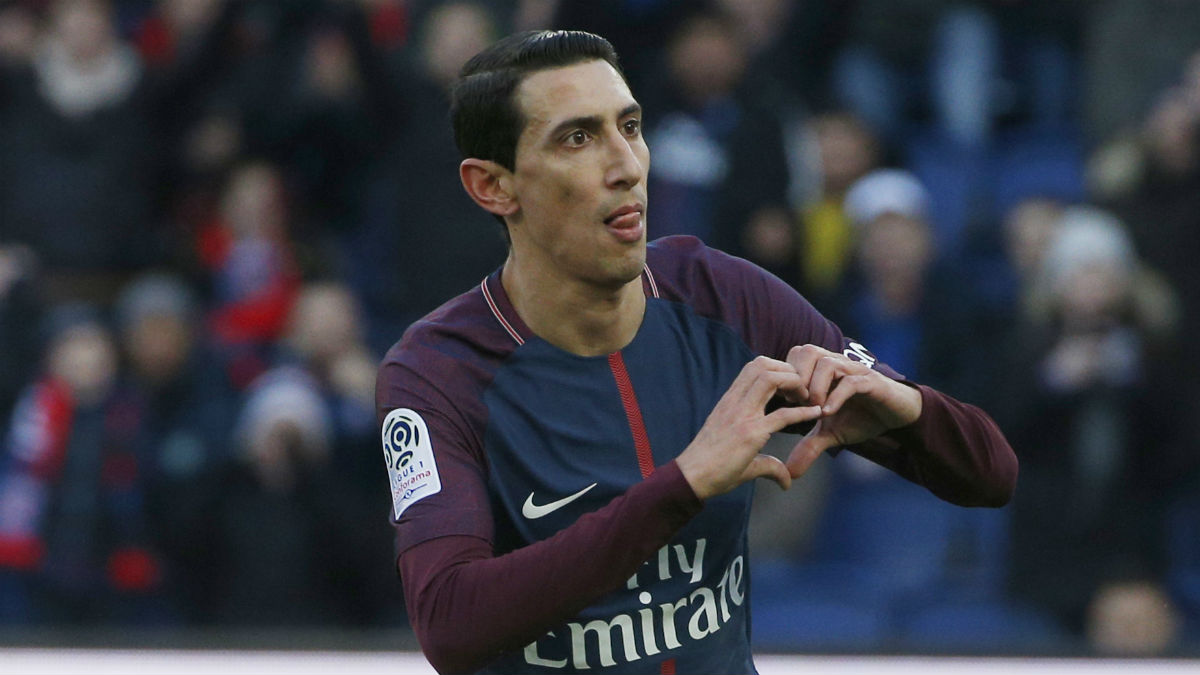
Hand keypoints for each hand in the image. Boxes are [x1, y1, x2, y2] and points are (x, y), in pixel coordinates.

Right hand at [676, 356, 822, 499]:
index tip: (791, 386)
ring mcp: (742, 416)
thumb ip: (767, 462)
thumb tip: (786, 481)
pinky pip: (782, 415)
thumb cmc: (710, 465)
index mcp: (730, 401)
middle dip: (787, 369)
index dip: (777, 368)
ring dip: (793, 383)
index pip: (753, 367)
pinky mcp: (750, 434)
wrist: (691, 477)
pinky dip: (803, 412)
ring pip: (770, 378)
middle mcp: (735, 402)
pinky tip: (816, 413)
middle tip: (802, 388)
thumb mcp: (740, 453)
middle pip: (762, 364)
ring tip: (806, 397)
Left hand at [783, 344, 921, 477]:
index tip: (783, 400)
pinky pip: (851, 382)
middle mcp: (838, 365)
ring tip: (814, 410)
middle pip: (807, 351)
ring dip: (815, 387)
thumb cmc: (862, 417)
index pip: (795, 355)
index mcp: (824, 370)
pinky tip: (828, 414)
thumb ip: (809, 446)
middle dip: (797, 378)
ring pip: (827, 362)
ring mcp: (855, 372)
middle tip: (797, 403)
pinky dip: (836, 397)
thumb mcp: (831, 434)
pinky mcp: (872, 382)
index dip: (786, 376)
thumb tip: (790, 472)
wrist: (899, 416)